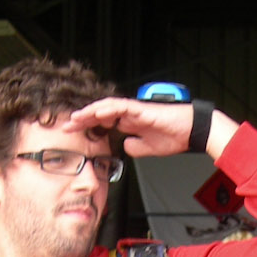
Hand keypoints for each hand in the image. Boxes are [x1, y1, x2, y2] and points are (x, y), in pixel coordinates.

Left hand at [58, 97, 236, 161]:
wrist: (190, 132)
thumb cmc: (172, 137)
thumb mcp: (145, 149)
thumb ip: (132, 147)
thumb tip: (122, 147)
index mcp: (128, 123)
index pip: (102, 124)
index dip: (87, 128)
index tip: (73, 136)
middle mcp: (128, 114)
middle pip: (99, 114)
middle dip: (82, 120)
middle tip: (66, 126)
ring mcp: (133, 110)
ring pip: (106, 107)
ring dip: (89, 113)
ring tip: (76, 118)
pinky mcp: (140, 109)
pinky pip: (120, 106)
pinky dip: (107, 109)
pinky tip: (96, 113)